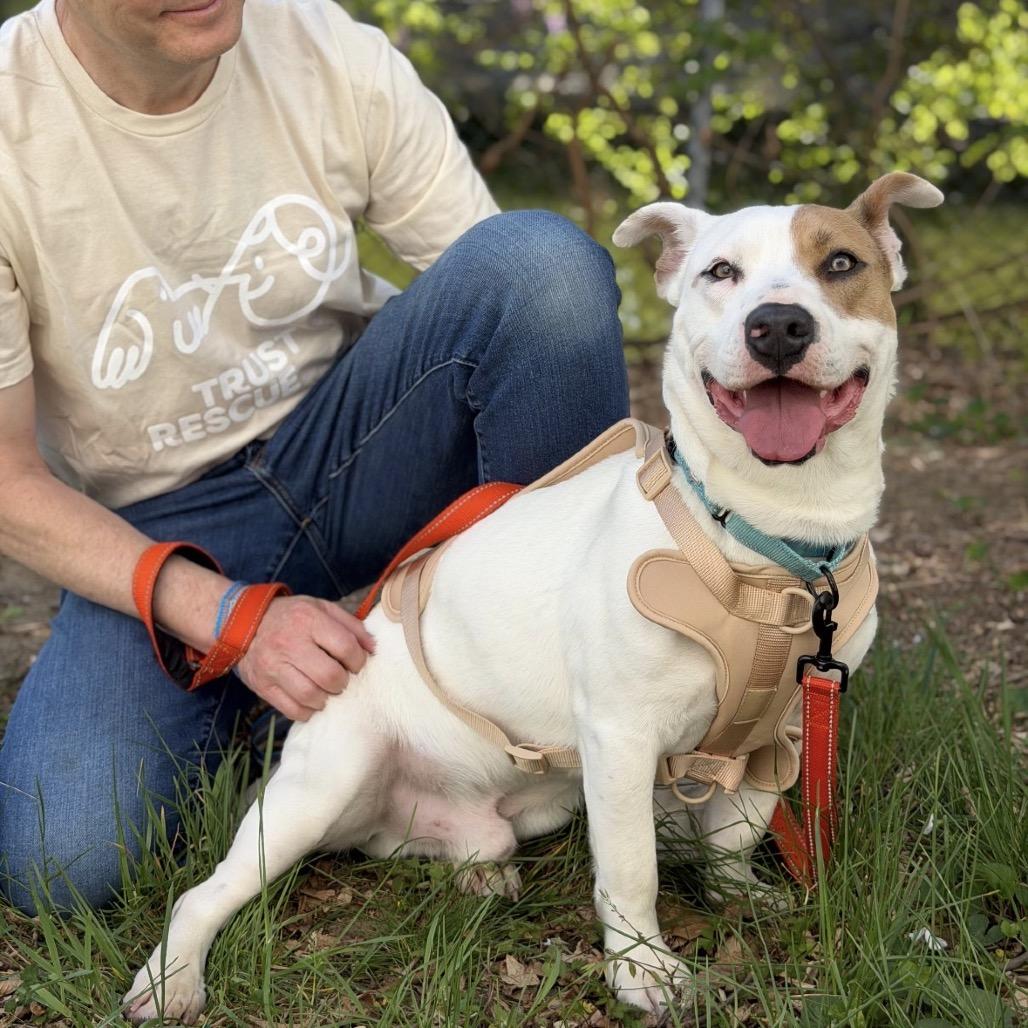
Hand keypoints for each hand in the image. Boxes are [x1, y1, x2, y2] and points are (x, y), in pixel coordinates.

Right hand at [234, 596, 374, 720]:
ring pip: (310, 695)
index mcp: (308, 620)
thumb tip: (373, 649)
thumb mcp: (322, 608)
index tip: (357, 664)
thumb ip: (351, 625)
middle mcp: (289, 643)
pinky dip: (307, 711)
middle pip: (329, 676)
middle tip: (341, 680)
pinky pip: (291, 709)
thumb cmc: (293, 616)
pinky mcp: (262, 685)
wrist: (246, 623)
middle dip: (343, 683)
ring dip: (326, 699)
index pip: (345, 647)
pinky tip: (312, 701)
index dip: (358, 660)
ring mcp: (273, 666)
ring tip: (327, 691)